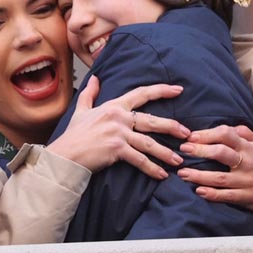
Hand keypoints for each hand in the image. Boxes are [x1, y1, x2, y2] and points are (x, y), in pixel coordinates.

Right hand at [46, 76, 187, 178]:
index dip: (161, 91)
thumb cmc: (73, 135)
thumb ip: (90, 94)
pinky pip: (139, 159)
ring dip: (166, 153)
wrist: (65, 154)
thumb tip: (95, 78)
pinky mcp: (117, 149)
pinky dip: (152, 168)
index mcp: (113, 107)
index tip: (178, 90)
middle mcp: (118, 117)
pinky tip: (161, 174)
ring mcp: (118, 133)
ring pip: (149, 143)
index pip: (141, 94)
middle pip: (152, 120)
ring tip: (178, 161)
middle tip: (187, 134)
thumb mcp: (81, 111)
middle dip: (172, 127)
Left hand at [178, 125, 252, 216]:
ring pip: (220, 177)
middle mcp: (247, 162)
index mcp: (248, 148)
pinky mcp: (246, 197)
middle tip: (183, 150)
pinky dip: (212, 194)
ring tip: (183, 173)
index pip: (226, 135)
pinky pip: (227, 195)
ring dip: (199, 175)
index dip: (207, 134)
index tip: (190, 137)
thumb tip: (223, 126)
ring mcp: (246, 181)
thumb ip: (243, 133)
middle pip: (222, 153)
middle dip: (200, 150)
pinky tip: (199, 191)